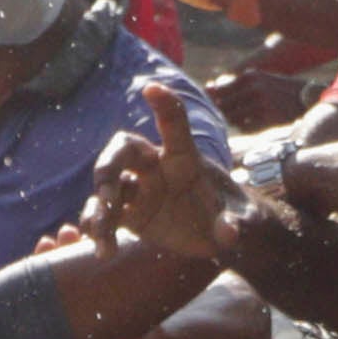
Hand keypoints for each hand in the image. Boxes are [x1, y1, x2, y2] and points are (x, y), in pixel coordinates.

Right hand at [86, 84, 230, 265]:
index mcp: (184, 157)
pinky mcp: (129, 213)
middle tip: (108, 198)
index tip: (152, 88)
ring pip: (107, 187)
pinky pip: (105, 216)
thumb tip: (230, 233)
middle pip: (123, 151)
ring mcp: (138, 189)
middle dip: (108, 167)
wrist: (217, 235)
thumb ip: (233, 223)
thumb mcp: (239, 219)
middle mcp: (155, 167)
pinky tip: (103, 250)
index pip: (174, 125)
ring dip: (98, 209)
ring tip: (101, 235)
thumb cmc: (230, 214)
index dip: (164, 105)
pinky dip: (98, 231)